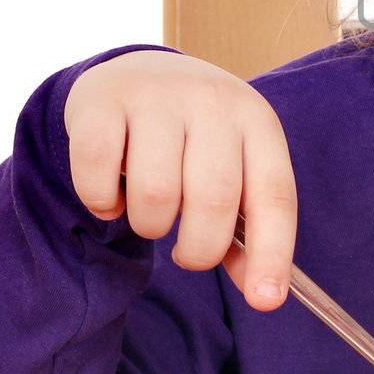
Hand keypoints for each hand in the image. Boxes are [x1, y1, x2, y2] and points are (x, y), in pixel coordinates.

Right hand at [64, 50, 297, 309]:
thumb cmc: (196, 141)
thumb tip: (264, 294)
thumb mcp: (234, 170)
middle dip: (198, 249)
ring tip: (150, 213)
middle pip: (213, 199)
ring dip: (148, 226)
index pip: (274, 194)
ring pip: (155, 193)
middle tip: (187, 252)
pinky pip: (99, 178)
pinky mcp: (103, 103)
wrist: (140, 72)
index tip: (267, 302)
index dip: (272, 252)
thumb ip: (246, 232)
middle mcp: (213, 102)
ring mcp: (157, 97)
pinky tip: (111, 195)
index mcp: (257, 122)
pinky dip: (102, 204)